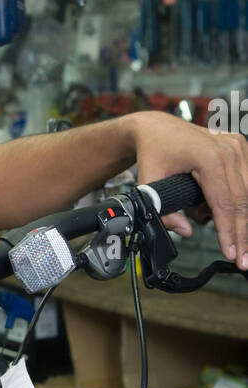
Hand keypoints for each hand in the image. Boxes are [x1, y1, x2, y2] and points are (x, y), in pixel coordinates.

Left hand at [128, 111, 247, 267]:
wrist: (156, 128)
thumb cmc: (153, 153)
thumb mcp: (148, 184)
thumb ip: (163, 212)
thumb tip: (186, 231)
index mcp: (208, 157)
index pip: (224, 203)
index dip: (229, 232)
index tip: (231, 254)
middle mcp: (229, 150)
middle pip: (243, 201)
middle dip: (243, 234)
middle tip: (243, 259)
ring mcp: (237, 147)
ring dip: (243, 220)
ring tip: (233, 241)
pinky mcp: (241, 147)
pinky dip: (240, 202)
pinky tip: (225, 216)